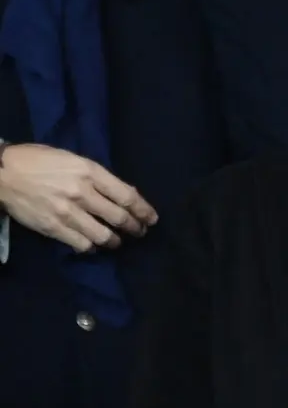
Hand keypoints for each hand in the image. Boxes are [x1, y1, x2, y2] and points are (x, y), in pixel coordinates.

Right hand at [0, 144, 157, 252]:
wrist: (2, 173)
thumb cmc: (40, 161)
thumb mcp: (74, 160)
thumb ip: (98, 177)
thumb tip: (122, 194)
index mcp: (90, 172)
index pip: (127, 196)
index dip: (144, 210)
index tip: (151, 218)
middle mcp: (83, 193)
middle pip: (119, 217)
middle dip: (135, 228)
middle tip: (140, 232)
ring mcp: (68, 212)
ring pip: (103, 235)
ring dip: (115, 241)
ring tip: (118, 242)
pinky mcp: (53, 227)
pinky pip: (81, 244)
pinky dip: (92, 247)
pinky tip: (94, 245)